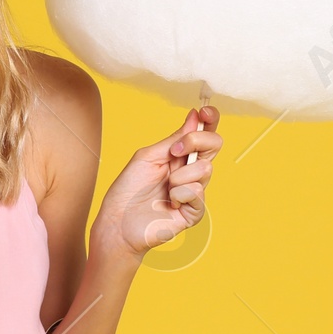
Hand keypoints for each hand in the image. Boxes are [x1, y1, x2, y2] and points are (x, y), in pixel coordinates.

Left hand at [92, 105, 221, 259]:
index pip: (204, 134)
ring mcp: (194, 191)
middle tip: (174, 152)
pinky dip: (179, 193)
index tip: (205, 112)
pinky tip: (168, 202)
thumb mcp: (148, 156)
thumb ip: (174, 139)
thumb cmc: (128, 189)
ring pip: (205, 168)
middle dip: (195, 141)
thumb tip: (195, 116)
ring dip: (179, 175)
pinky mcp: (194, 211)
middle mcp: (190, 171)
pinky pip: (197, 192)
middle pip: (214, 145)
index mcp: (180, 155)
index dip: (211, 120)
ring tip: (164, 188)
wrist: (118, 221)